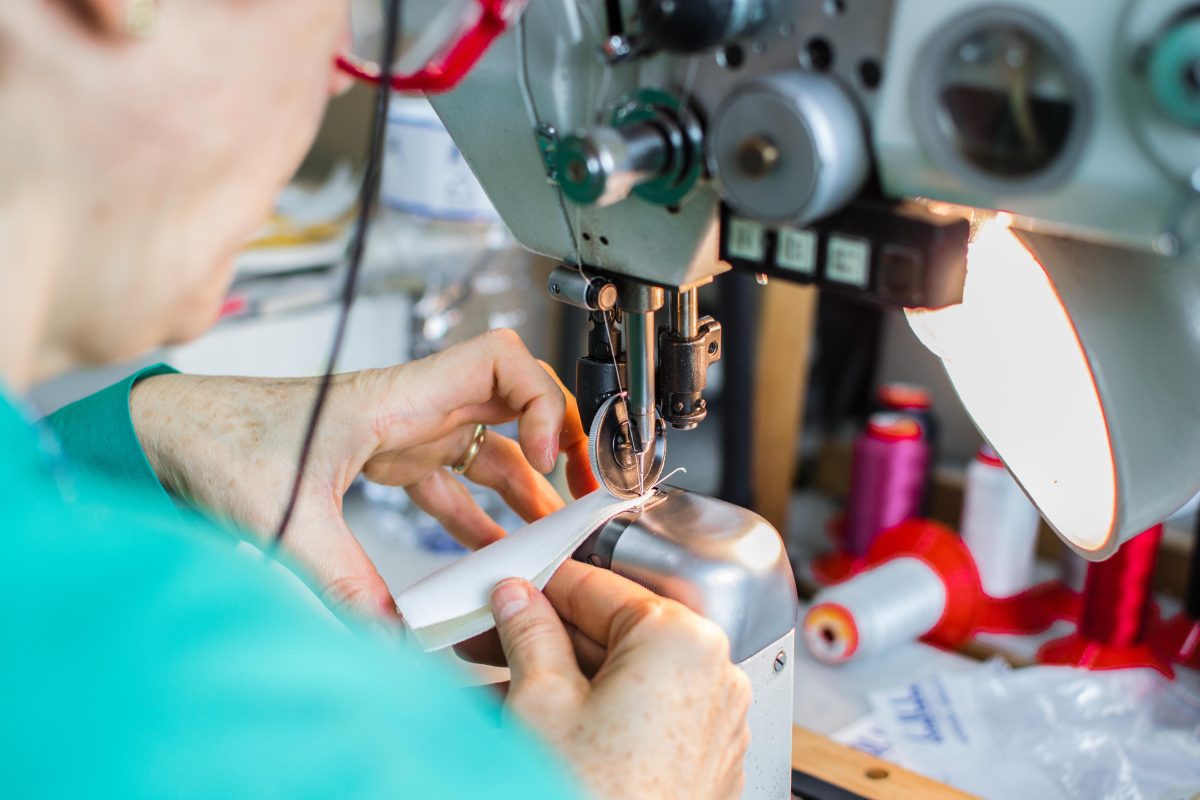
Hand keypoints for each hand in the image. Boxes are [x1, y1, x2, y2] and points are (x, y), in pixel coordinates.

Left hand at [130, 329, 597, 619]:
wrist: (171, 433)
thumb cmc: (220, 438)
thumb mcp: (286, 515)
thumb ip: (342, 580)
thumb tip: (391, 636)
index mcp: (398, 395)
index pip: (500, 361)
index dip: (542, 399)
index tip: (549, 453)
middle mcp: (412, 406)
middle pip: (514, 403)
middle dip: (559, 440)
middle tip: (582, 488)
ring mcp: (403, 431)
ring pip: (491, 446)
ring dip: (525, 485)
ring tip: (550, 531)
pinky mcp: (386, 459)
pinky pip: (453, 482)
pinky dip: (479, 513)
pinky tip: (491, 550)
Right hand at [490, 562, 751, 799]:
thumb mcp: (539, 700)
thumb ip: (529, 632)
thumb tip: (518, 599)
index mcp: (681, 642)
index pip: (600, 586)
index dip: (543, 582)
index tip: (510, 581)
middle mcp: (713, 675)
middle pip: (614, 633)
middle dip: (546, 634)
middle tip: (490, 633)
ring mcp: (714, 723)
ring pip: (624, 677)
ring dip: (561, 675)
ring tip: (496, 683)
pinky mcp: (703, 763)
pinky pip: (644, 715)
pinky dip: (595, 711)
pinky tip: (538, 719)